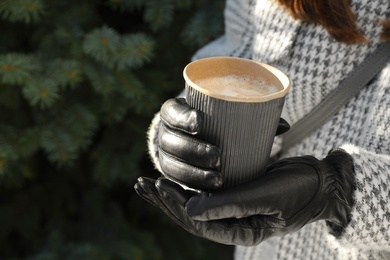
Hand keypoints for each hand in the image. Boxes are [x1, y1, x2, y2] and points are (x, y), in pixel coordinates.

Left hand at [135, 149, 354, 245]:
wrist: (322, 181)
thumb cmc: (299, 190)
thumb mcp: (265, 197)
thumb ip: (230, 205)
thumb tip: (189, 212)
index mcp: (241, 231)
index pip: (199, 224)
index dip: (175, 206)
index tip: (158, 184)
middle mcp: (234, 222)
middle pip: (191, 216)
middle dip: (166, 200)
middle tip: (142, 183)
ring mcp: (235, 208)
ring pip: (196, 205)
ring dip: (172, 194)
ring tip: (147, 183)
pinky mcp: (237, 193)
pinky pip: (207, 193)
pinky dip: (189, 185)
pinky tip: (175, 176)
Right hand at [158, 97, 289, 189]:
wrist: (190, 135)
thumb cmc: (212, 122)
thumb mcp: (224, 116)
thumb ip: (250, 120)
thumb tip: (284, 126)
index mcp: (173, 112)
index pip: (171, 113)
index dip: (182, 118)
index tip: (200, 123)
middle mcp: (164, 133)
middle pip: (170, 142)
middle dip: (191, 150)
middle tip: (217, 157)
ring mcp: (164, 154)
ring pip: (170, 166)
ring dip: (191, 174)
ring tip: (217, 180)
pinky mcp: (170, 172)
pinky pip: (175, 182)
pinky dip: (188, 187)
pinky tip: (204, 194)